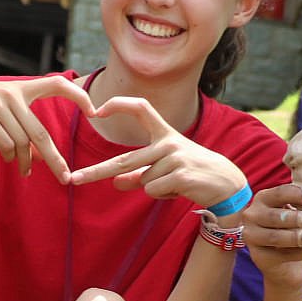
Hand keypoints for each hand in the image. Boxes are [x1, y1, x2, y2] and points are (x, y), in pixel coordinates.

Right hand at [0, 74, 95, 178]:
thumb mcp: (0, 109)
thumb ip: (22, 124)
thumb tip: (41, 154)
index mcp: (20, 89)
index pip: (57, 84)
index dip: (78, 96)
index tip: (95, 111)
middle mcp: (12, 94)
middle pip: (40, 133)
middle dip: (55, 159)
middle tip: (65, 178)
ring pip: (22, 143)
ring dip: (25, 161)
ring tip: (24, 171)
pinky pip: (6, 145)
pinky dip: (9, 156)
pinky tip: (8, 159)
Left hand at [66, 96, 247, 208]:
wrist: (227, 185)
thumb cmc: (193, 175)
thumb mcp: (166, 171)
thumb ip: (140, 174)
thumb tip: (115, 182)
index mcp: (165, 133)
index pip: (141, 108)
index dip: (120, 104)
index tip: (97, 110)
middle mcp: (169, 141)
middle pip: (124, 159)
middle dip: (97, 171)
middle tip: (74, 179)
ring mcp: (175, 157)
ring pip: (143, 180)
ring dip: (153, 189)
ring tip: (176, 184)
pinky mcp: (181, 174)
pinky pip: (153, 190)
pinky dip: (162, 196)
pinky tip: (180, 190)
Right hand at [242, 184, 301, 289]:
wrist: (288, 265)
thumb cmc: (297, 232)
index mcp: (265, 198)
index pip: (280, 193)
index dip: (298, 194)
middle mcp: (253, 215)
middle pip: (275, 216)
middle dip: (296, 218)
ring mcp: (252, 237)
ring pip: (275, 237)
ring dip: (297, 236)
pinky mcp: (259, 257)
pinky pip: (282, 255)